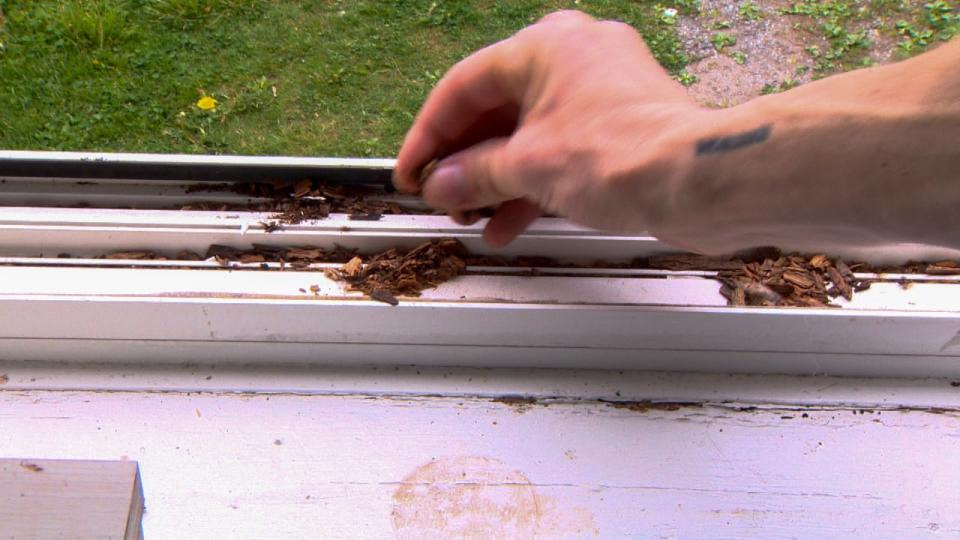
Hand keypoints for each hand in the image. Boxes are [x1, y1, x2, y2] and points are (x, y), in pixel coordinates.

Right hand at [393, 10, 706, 247]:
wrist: (697, 182)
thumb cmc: (619, 155)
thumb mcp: (528, 167)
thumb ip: (474, 174)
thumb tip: (442, 184)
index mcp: (545, 44)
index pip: (464, 86)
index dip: (428, 135)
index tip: (409, 171)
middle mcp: (573, 57)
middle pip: (496, 111)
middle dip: (465, 162)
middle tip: (440, 198)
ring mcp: (600, 91)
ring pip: (528, 134)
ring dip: (496, 179)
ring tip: (470, 217)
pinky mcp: (619, 125)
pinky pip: (560, 150)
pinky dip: (533, 184)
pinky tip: (508, 225)